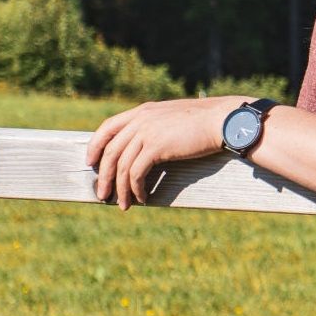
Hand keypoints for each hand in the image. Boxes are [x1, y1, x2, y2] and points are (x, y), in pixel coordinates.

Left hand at [86, 97, 241, 209]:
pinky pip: (136, 173)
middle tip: (102, 195)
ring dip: (120, 189)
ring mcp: (147, 132)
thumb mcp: (174, 117)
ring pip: (121, 166)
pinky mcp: (156, 147)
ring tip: (123, 205)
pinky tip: (143, 198)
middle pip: (110, 151)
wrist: (223, 120)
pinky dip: (136, 188)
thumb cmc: (206, 121)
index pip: (108, 127)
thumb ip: (157, 125)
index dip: (95, 146)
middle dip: (103, 176)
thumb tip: (150, 143)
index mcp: (143, 111)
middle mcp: (140, 120)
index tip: (91, 163)